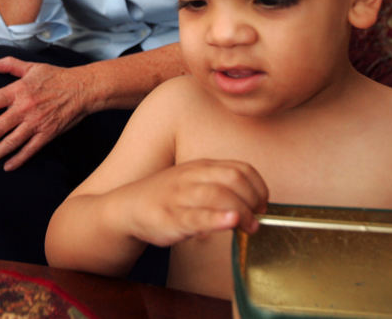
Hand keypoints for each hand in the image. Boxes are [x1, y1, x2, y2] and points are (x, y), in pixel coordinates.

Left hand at [0, 56, 86, 171]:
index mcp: (19, 90)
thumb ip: (8, 65)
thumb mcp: (32, 67)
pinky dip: (18, 159)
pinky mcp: (48, 133)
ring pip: (11, 142)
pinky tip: (7, 165)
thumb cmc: (56, 77)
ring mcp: (37, 122)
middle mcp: (25, 108)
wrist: (83, 88)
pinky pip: (30, 149)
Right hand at [124, 159, 268, 246]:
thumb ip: (221, 188)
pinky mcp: (171, 218)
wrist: (129, 206)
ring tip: (250, 226)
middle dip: (252, 198)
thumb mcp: (196, 182)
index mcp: (202, 167)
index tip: (263, 204)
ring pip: (218, 195)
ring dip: (241, 210)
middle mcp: (193, 177)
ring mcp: (181, 196)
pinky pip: (196, 216)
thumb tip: (254, 206)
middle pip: (233, 178)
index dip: (259, 186)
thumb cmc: (169, 197)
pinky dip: (217, 219)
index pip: (241, 168)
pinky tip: (231, 222)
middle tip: (258, 218)